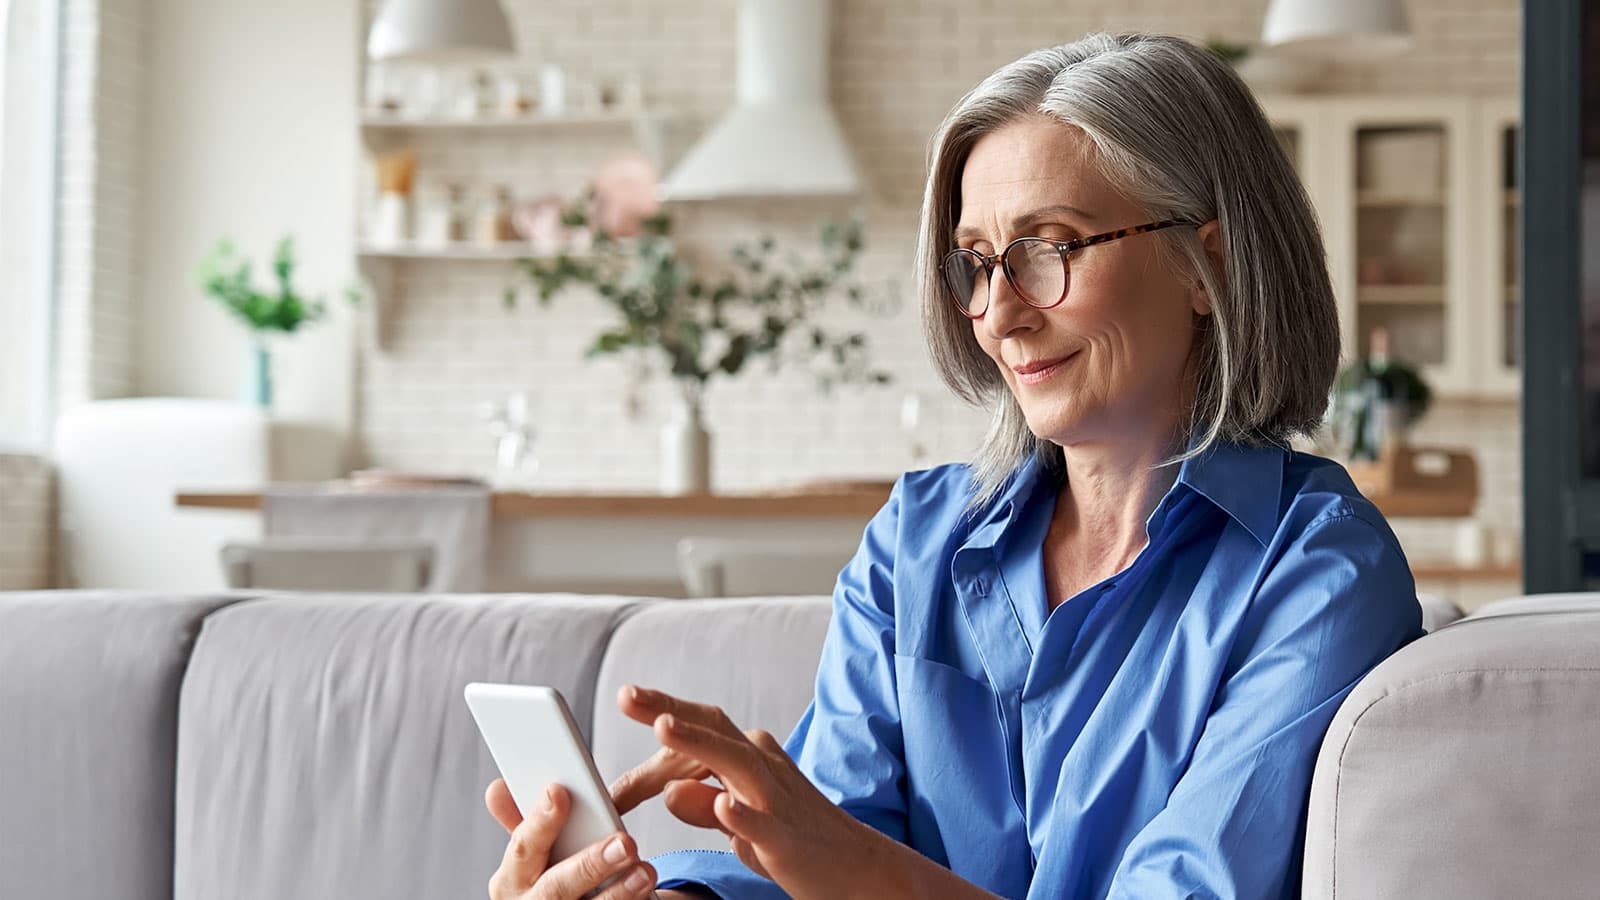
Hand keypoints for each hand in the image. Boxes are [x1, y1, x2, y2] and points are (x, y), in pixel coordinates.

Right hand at [483, 779, 656, 898]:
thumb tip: (498, 787)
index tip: (559, 792)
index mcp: (511, 880)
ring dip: (619, 892)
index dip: (540, 822)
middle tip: (624, 842)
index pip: (523, 848)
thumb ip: (525, 820)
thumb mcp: (534, 854)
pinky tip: (647, 893)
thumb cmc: (550, 879)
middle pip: (556, 888)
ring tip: (645, 872)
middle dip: (590, 864)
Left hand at [610, 685, 894, 898]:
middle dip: (670, 709)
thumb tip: (668, 791)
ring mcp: (777, 801)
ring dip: (699, 744)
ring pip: (736, 763)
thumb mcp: (740, 822)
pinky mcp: (787, 840)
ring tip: (663, 727)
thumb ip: (702, 805)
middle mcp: (764, 768)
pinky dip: (742, 814)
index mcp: (751, 758)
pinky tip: (721, 804)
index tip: (627, 697)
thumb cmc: (796, 842)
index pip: (701, 729)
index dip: (661, 714)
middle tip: (628, 695)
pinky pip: (762, 824)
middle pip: (714, 730)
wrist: (861, 871)